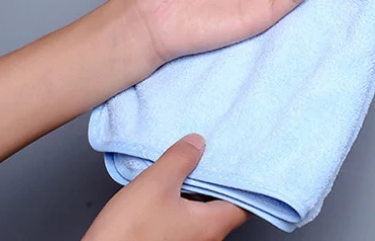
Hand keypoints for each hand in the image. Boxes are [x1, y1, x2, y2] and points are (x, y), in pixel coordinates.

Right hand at [83, 134, 247, 240]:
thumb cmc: (128, 234)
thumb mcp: (156, 183)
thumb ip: (180, 159)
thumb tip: (196, 143)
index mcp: (211, 226)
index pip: (245, 204)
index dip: (245, 181)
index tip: (242, 160)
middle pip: (223, 207)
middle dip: (217, 181)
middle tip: (211, 155)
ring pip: (201, 215)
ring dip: (196, 192)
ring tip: (186, 167)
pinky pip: (184, 223)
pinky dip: (181, 204)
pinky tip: (166, 190)